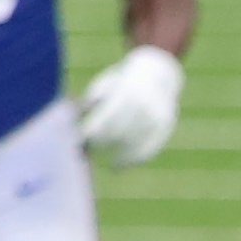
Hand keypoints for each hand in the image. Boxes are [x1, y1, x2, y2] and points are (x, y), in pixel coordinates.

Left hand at [74, 44, 186, 164]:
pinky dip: (134, 161)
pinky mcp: (165, 128)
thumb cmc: (121, 82)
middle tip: (91, 150)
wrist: (157, 73)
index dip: (93, 131)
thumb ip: (91, 103)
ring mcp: (157, 118)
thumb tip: (74, 125)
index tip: (82, 139)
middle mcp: (144, 106)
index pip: (107, 118)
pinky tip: (120, 167)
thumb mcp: (104, 85)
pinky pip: (150, 150)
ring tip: (110, 165)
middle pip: (120, 133)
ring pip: (136, 145)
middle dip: (103, 144)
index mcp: (126, 93)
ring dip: (120, 158)